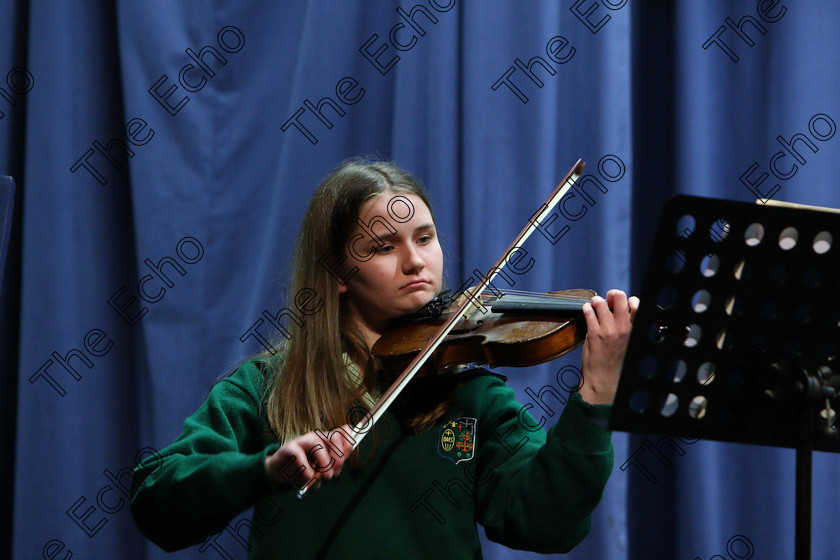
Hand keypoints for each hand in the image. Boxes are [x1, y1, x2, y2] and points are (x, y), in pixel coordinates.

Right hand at [265, 425, 355, 489]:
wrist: (280, 471)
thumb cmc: (305, 468)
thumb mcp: (323, 467)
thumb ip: (335, 461)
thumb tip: (347, 453)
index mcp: (326, 440)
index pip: (343, 433)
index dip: (348, 444)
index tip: (345, 460)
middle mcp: (316, 437)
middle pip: (334, 436)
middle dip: (338, 455)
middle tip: (336, 472)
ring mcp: (302, 441)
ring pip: (317, 444)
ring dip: (325, 462)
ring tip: (326, 477)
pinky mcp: (289, 448)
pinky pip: (299, 454)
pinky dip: (305, 466)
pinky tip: (309, 476)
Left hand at [578, 289, 638, 404]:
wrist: (603, 379)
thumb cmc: (616, 363)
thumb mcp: (629, 344)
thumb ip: (628, 328)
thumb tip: (622, 312)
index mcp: (634, 330)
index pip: (637, 305)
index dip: (629, 300)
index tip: (622, 304)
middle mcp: (623, 328)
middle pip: (619, 296)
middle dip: (612, 294)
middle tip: (607, 300)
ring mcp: (608, 330)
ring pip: (600, 301)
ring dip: (595, 301)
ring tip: (594, 306)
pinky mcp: (593, 333)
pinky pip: (588, 311)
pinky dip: (586, 308)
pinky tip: (586, 312)